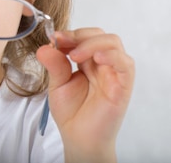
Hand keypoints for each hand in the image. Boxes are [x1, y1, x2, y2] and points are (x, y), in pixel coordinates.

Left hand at [37, 28, 134, 162]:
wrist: (79, 137)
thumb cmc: (70, 112)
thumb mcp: (57, 84)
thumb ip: (54, 65)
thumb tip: (44, 46)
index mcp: (87, 62)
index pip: (85, 37)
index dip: (71, 33)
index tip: (54, 38)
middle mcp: (102, 65)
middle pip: (100, 35)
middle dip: (80, 34)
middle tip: (63, 43)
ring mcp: (113, 74)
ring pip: (113, 44)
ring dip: (93, 43)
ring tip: (75, 55)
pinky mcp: (122, 86)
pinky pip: (125, 64)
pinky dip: (112, 56)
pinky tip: (96, 59)